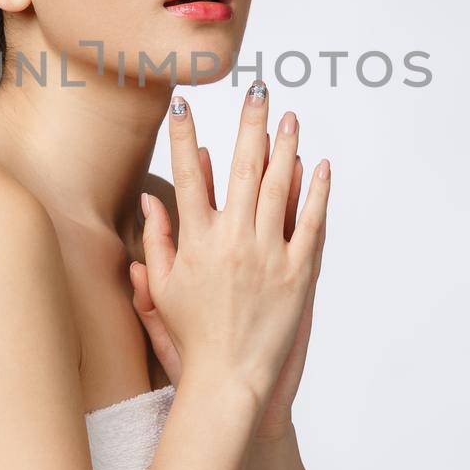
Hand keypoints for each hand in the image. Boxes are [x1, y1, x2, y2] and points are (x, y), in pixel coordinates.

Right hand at [129, 83, 329, 427]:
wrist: (231, 380)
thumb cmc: (192, 339)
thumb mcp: (162, 291)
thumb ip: (157, 242)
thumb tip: (149, 202)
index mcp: (196, 242)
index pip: (190, 175)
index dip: (185, 136)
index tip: (183, 103)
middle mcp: (233, 241)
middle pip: (243, 168)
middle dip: (249, 123)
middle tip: (256, 89)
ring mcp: (269, 255)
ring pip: (279, 187)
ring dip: (285, 146)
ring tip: (289, 116)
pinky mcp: (299, 274)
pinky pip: (310, 223)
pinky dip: (316, 192)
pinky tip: (320, 166)